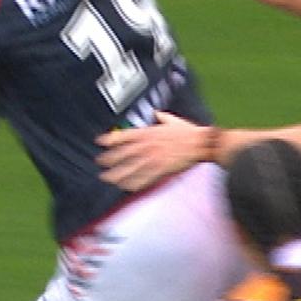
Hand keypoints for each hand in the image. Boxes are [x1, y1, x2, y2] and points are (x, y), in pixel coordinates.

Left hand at [96, 112, 210, 190]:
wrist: (200, 143)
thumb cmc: (188, 132)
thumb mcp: (172, 120)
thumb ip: (161, 116)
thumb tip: (155, 112)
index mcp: (149, 132)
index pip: (124, 135)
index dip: (110, 139)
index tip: (99, 142)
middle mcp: (148, 145)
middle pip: (123, 154)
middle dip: (109, 159)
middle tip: (99, 163)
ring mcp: (153, 158)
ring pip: (130, 168)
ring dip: (116, 174)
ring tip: (106, 178)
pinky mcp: (161, 169)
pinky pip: (143, 178)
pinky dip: (133, 183)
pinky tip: (125, 187)